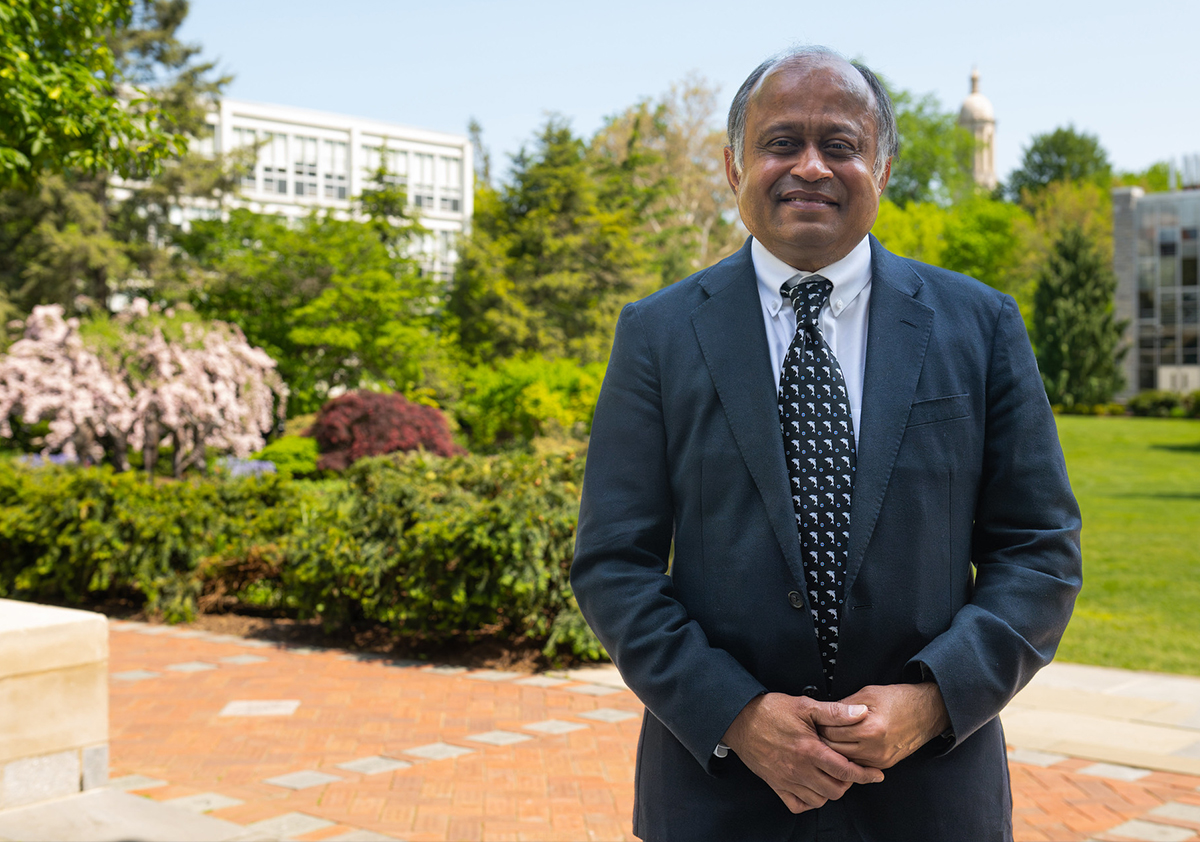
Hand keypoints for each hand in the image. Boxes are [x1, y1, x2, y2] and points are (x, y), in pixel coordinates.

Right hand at [722, 692, 884, 813]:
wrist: (740, 719)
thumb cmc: (771, 710)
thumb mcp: (805, 705)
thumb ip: (835, 712)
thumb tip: (861, 713)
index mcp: (810, 750)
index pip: (846, 771)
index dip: (865, 775)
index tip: (876, 775)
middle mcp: (800, 769)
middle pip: (836, 790)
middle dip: (849, 783)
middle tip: (850, 771)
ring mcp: (787, 780)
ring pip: (820, 799)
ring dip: (831, 791)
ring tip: (832, 777)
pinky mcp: (776, 785)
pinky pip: (798, 805)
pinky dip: (810, 801)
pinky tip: (813, 788)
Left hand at [819, 683, 950, 768]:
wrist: (927, 712)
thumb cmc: (899, 699)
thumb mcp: (868, 694)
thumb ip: (844, 706)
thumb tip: (824, 713)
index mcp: (870, 728)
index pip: (831, 733)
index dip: (819, 725)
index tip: (814, 720)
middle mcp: (875, 748)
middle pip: (834, 750)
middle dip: (823, 739)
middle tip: (816, 729)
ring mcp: (880, 759)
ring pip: (844, 760)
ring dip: (834, 750)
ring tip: (828, 736)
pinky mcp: (884, 764)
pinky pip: (858, 764)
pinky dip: (848, 755)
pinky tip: (844, 744)